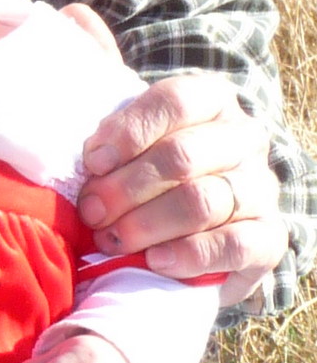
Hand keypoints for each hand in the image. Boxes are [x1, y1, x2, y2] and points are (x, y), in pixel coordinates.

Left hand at [78, 73, 286, 306]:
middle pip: (182, 156)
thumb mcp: (130, 147)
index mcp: (211, 101)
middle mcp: (244, 138)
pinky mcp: (270, 236)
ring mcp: (261, 187)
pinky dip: (188, 254)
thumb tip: (93, 162)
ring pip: (203, 201)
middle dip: (126, 187)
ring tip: (111, 239)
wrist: (197, 230)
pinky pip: (233, 245)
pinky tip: (155, 261)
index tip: (92, 163)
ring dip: (147, 224)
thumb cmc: (150, 175)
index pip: (175, 101)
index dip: (129, 132)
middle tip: (91, 211)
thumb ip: (113, 146)